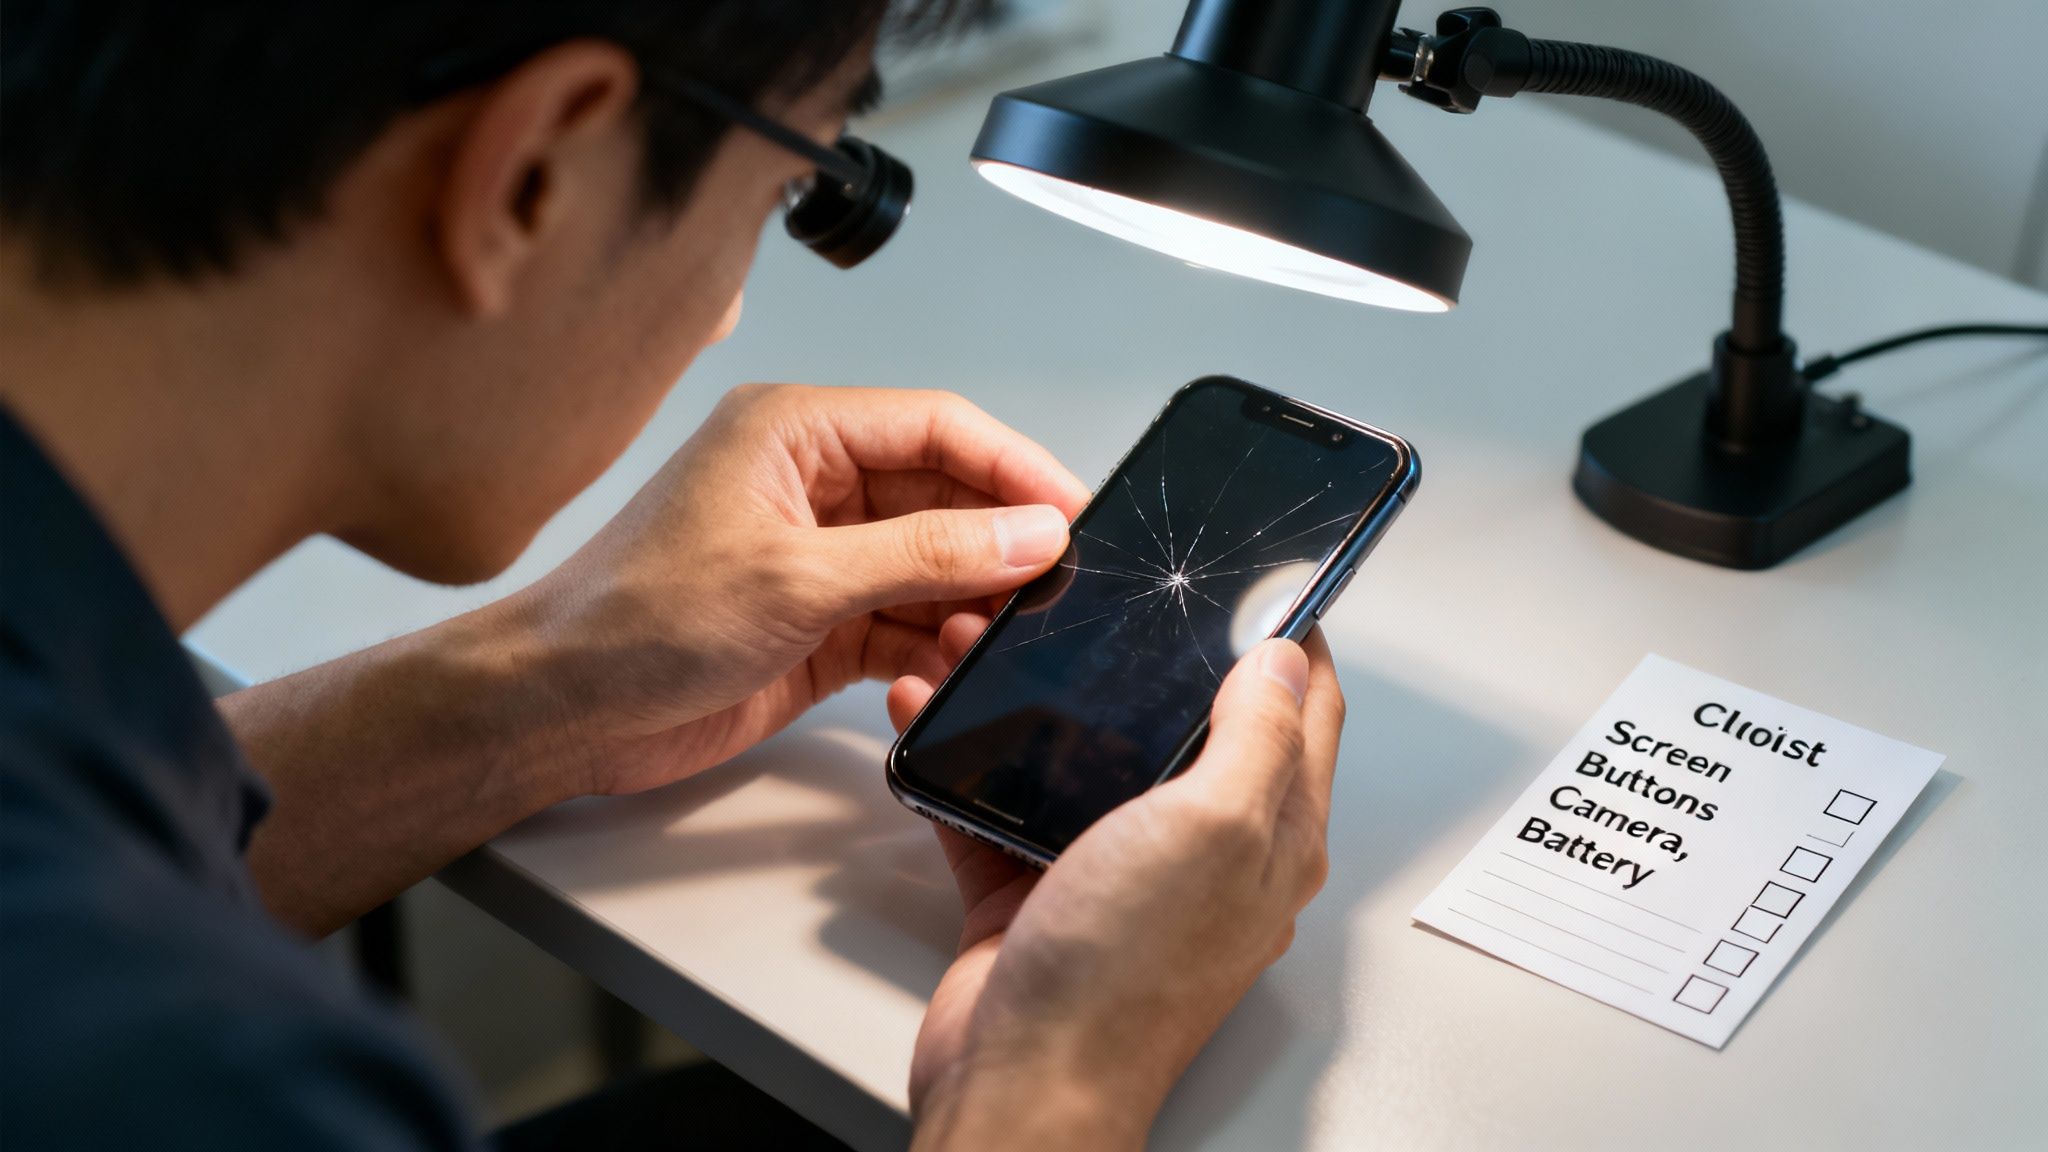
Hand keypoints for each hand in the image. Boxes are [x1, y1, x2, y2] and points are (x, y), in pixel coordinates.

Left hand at [500, 383, 1089, 798]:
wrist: (562, 709)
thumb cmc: (636, 619)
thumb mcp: (798, 578)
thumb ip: (924, 554)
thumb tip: (1029, 534)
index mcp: (797, 432)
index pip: (938, 427)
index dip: (1015, 467)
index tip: (1076, 513)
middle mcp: (813, 484)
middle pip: (945, 496)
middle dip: (1002, 543)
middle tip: (1063, 586)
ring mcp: (819, 557)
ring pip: (934, 566)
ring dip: (972, 605)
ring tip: (1002, 640)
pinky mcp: (819, 624)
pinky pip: (908, 623)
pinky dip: (938, 649)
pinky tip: (954, 670)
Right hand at [891, 631, 1343, 1150]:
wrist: (1018, 1082)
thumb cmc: (1122, 979)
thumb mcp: (1212, 829)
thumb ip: (1256, 737)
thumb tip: (1288, 657)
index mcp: (1268, 836)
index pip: (1304, 713)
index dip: (1289, 638)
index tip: (1259, 581)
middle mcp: (1200, 851)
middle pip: (1188, 723)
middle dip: (1146, 652)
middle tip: (1110, 597)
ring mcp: (1118, 869)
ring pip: (1087, 752)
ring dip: (1044, 695)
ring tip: (998, 641)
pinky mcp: (1036, 887)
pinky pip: (1005, 801)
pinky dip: (971, 758)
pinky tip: (939, 716)